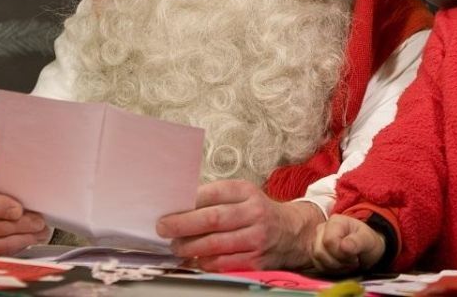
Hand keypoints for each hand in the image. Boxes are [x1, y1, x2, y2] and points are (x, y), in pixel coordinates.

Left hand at [156, 179, 322, 270]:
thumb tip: (179, 206)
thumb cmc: (257, 212)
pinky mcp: (256, 260)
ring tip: (176, 246)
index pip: (213, 193)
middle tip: (163, 228)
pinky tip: (193, 260)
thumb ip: (215, 198)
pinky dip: (203, 263)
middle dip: (182, 225)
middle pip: (212, 219)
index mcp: (246, 192)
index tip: (168, 209)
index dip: (188, 202)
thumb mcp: (242, 196)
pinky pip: (223, 264)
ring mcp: (256, 238)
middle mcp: (254, 213)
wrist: (292, 233)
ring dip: (190, 247)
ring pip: (215, 245)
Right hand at [312, 214, 385, 273]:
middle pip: (320, 252)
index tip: (354, 256)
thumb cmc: (367, 242)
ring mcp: (317, 241)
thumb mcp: (368, 240)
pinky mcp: (316, 253)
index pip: (329, 241)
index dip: (341, 253)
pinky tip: (341, 266)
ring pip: (317, 260)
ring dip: (336, 267)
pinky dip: (331, 270)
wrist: (366, 250)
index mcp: (335, 222)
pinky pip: (318, 266)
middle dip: (339, 261)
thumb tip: (344, 246)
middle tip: (353, 260)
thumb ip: (357, 242)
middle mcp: (322, 229)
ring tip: (348, 262)